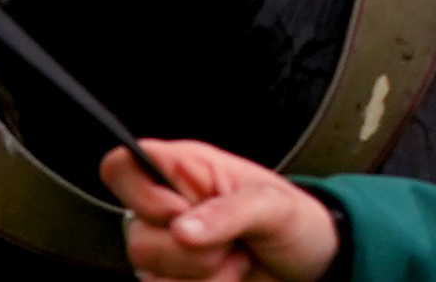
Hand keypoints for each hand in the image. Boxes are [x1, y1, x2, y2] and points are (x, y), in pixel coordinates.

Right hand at [104, 141, 340, 281]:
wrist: (311, 266)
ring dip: (201, 277)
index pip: (123, 165)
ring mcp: (170, 250)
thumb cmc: (294, 221)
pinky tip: (227, 278)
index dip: (141, 192)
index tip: (178, 212)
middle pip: (135, 235)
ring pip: (150, 273)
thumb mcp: (274, 205)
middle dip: (189, 252)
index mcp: (185, 171)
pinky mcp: (176, 281)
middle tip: (229, 242)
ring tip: (233, 259)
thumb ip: (228, 212)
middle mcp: (170, 209)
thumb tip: (181, 229)